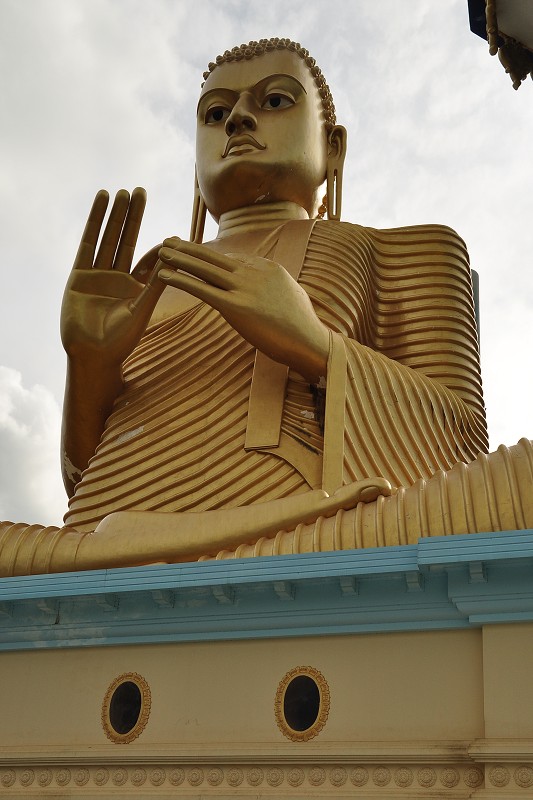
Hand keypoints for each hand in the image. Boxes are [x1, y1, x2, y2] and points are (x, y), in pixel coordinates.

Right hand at [61, 188, 164, 368]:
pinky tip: (101, 202)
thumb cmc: (121, 341)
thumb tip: (175, 262)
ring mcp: (98, 274)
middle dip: (134, 216)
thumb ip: (155, 286)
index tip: (172, 231)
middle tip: (141, 191)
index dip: (160, 244)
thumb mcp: (142, 311)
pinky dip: (94, 222)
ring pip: (109, 237)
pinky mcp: (80, 274)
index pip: (150, 259)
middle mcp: (118, 277)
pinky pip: (88, 243)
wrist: (93, 355)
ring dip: (116, 215)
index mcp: (137, 287)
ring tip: (123, 191)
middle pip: (128, 240)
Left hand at [157, 237, 329, 382]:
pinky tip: (166, 275)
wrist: (311, 341)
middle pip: (214, 258)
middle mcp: (255, 273)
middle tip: (168, 239)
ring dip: (180, 258)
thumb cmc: (303, 325)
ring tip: (161, 251)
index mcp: (268, 268)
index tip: (193, 255)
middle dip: (189, 248)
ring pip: (205, 269)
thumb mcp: (291, 295)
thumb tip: (268, 286)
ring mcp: (245, 289)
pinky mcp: (237, 308)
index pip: (233, 261)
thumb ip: (275, 286)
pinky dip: (182, 280)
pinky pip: (203, 290)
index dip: (209, 259)